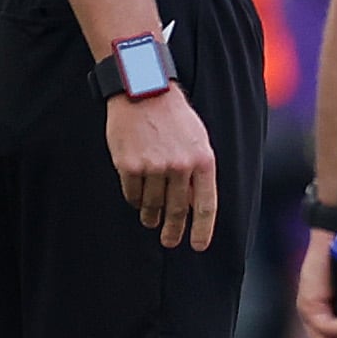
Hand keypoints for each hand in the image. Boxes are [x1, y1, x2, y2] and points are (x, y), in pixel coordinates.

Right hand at [106, 85, 220, 250]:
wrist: (144, 91)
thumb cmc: (174, 117)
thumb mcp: (197, 141)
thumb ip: (198, 172)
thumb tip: (194, 207)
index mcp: (203, 160)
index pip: (206, 205)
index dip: (202, 229)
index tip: (198, 246)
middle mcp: (180, 166)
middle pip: (178, 210)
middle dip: (174, 231)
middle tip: (170, 242)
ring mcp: (154, 167)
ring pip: (153, 204)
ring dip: (152, 215)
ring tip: (151, 219)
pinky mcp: (129, 165)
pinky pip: (132, 194)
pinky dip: (134, 199)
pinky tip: (137, 197)